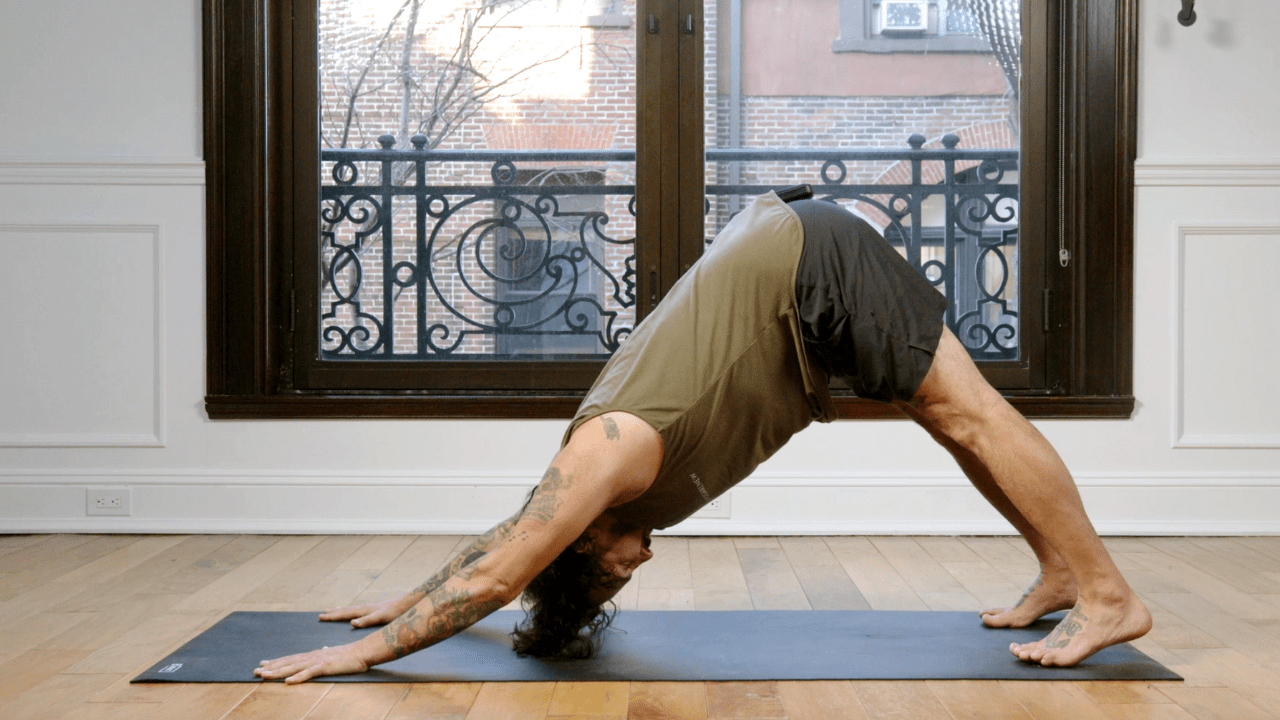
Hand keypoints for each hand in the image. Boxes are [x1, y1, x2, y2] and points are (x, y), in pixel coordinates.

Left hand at [254, 642, 369, 683]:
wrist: (362, 651)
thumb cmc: (350, 655)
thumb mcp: (334, 654)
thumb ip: (326, 653)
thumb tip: (323, 649)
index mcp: (313, 655)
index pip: (291, 658)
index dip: (276, 662)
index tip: (263, 664)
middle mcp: (312, 656)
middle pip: (287, 662)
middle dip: (271, 667)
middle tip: (256, 671)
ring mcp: (317, 661)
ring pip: (293, 667)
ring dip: (278, 672)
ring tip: (264, 675)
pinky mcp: (325, 667)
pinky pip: (309, 673)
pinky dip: (298, 677)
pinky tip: (288, 682)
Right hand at [318, 594, 419, 627]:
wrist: (407, 604)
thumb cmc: (395, 612)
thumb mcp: (380, 618)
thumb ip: (366, 620)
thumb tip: (352, 623)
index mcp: (364, 611)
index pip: (345, 614)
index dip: (333, 616)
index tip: (320, 617)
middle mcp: (365, 608)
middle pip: (346, 610)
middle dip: (334, 613)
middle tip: (321, 614)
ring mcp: (370, 608)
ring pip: (351, 609)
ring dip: (341, 611)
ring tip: (333, 610)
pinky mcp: (376, 610)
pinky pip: (359, 611)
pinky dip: (352, 612)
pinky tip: (354, 615)